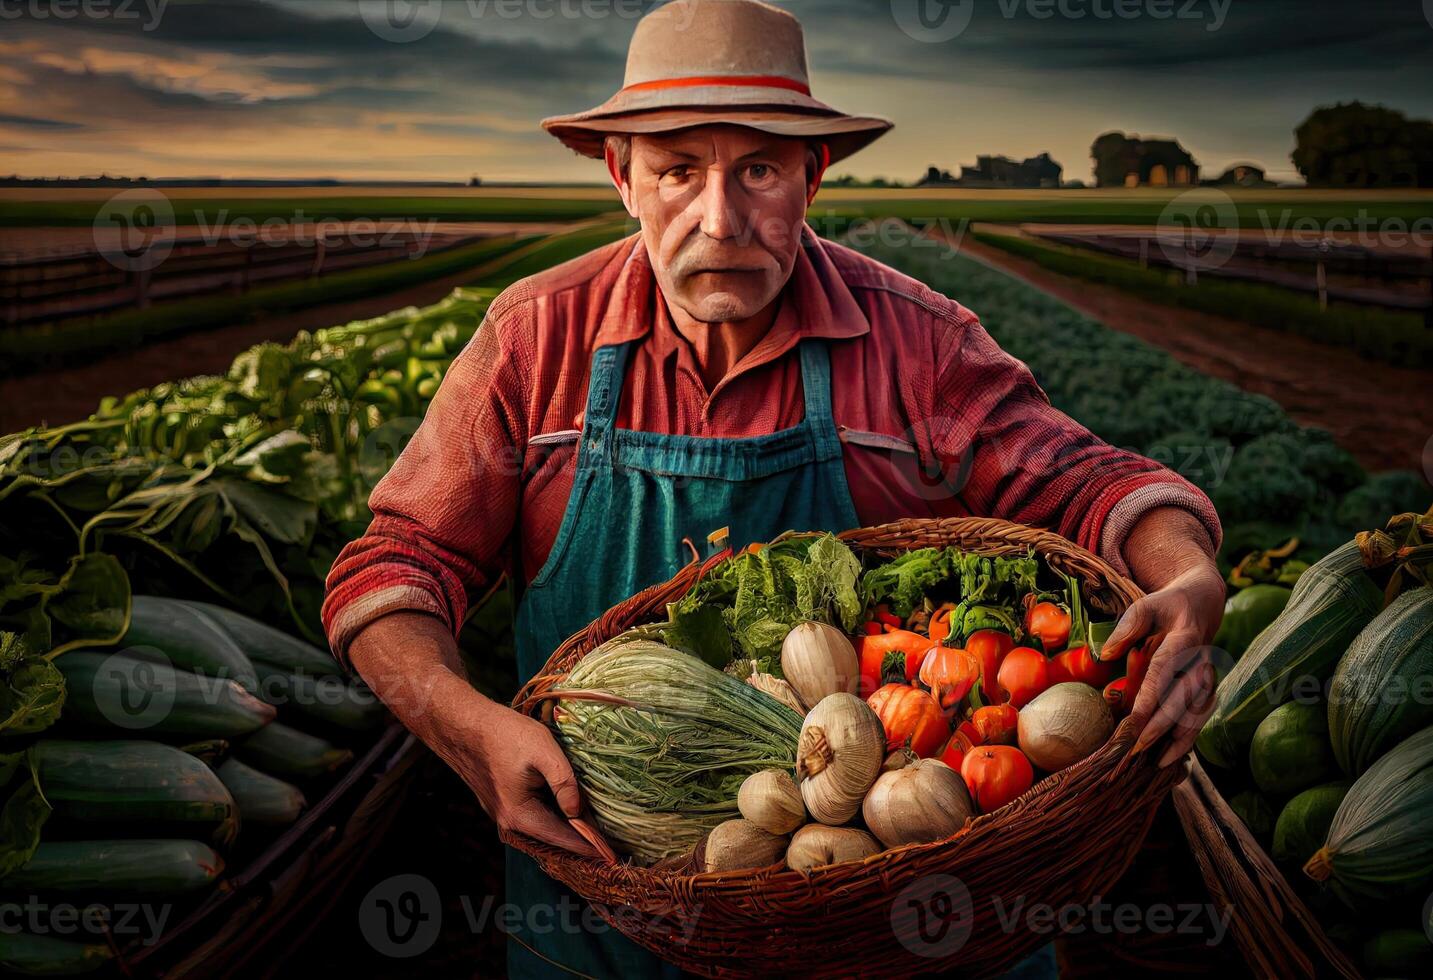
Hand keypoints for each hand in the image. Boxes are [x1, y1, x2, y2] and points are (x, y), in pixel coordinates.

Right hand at [460, 701, 601, 858]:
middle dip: (581, 839)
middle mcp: (509, 822)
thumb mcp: (544, 752)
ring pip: (541, 827)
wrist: (462, 724)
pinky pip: (532, 816)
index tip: (614, 855)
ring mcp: (501, 813)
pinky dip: (551, 816)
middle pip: (553, 837)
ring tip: (595, 827)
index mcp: (520, 816)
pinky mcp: (500, 802)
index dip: (590, 846)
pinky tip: (568, 808)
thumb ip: (564, 783)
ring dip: (566, 828)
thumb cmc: (504, 734)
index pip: (564, 839)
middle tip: (612, 842)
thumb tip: (578, 813)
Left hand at [1100, 564, 1225, 766]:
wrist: (1202, 605)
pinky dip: (1187, 740)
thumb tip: (1105, 654)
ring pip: (1196, 714)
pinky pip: (1199, 719)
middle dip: (1162, 725)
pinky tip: (1169, 759)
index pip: (1166, 669)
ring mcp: (1208, 679)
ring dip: (1178, 740)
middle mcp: (1201, 663)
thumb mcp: (1146, 606)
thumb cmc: (1167, 607)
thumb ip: (1126, 628)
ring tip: (1156, 763)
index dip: (1152, 694)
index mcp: (1185, 639)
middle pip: (1183, 698)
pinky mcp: (1207, 691)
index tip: (1136, 716)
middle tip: (1138, 746)